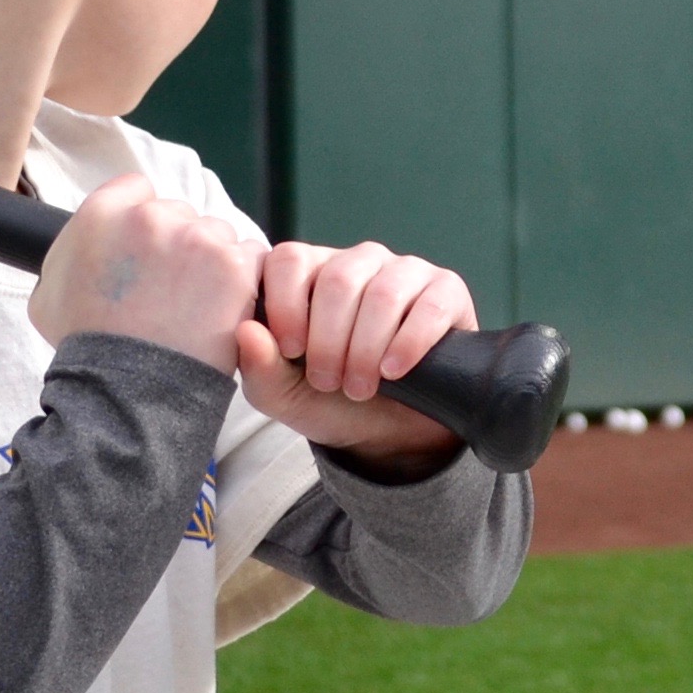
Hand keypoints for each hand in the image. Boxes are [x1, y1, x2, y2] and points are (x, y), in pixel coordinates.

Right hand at [30, 176, 262, 374]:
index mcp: (103, 214)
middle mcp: (150, 216)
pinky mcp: (233, 265)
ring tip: (195, 306)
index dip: (142, 223)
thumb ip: (70, 251)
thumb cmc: (86, 347)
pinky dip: (243, 280)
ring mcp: (196, 238)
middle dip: (178, 245)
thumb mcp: (48, 293)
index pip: (136, 190)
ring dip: (212, 261)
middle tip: (170, 290)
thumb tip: (89, 242)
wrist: (125, 390)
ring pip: (216, 234)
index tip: (146, 255)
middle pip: (178, 213)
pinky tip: (223, 308)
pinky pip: (251, 256)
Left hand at [236, 242, 471, 473]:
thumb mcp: (282, 394)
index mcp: (311, 273)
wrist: (387, 433)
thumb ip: (257, 366)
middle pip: (339, 279)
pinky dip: (408, 343)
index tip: (290, 351)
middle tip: (328, 382)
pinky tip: (393, 371)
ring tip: (360, 387)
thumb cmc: (328, 402)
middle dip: (329, 340)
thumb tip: (246, 331)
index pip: (290, 258)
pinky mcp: (446, 291)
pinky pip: (430, 305)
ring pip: (383, 292)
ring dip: (366, 348)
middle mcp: (358, 263)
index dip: (286, 304)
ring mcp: (405, 272)